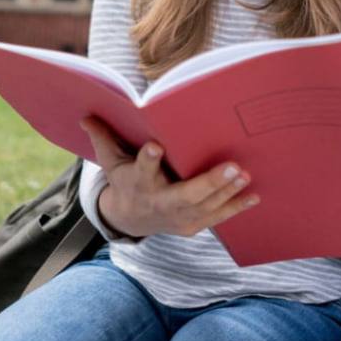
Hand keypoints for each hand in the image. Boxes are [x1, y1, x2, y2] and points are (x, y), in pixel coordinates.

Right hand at [81, 116, 258, 239]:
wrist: (130, 218)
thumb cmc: (126, 180)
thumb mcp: (111, 161)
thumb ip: (103, 138)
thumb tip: (86, 115)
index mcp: (137, 182)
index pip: (140, 170)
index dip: (148, 160)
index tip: (155, 146)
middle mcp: (158, 202)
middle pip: (184, 195)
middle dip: (209, 182)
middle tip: (232, 166)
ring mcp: (177, 217)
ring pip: (205, 206)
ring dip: (227, 192)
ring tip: (245, 175)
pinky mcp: (192, 225)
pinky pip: (216, 217)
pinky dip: (235, 207)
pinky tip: (254, 195)